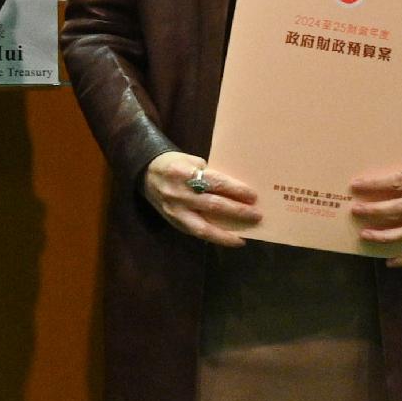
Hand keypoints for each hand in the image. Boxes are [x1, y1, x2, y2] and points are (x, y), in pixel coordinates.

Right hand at [144, 148, 265, 246]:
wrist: (145, 173)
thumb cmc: (174, 163)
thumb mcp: (191, 161)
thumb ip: (209, 174)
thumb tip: (234, 190)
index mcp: (185, 173)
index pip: (215, 183)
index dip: (235, 190)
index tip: (253, 196)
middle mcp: (180, 193)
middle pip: (213, 204)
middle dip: (237, 211)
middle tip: (256, 215)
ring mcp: (176, 210)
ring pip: (203, 226)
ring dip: (225, 233)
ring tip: (242, 237)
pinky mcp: (174, 221)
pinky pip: (196, 233)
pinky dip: (214, 237)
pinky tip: (229, 239)